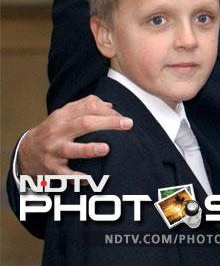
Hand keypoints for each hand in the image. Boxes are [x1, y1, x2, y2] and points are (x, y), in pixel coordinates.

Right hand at [17, 95, 132, 176]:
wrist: (26, 152)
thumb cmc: (53, 131)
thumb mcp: (65, 115)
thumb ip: (86, 106)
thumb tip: (111, 106)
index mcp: (63, 116)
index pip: (88, 106)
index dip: (108, 110)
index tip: (124, 118)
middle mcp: (58, 132)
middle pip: (84, 124)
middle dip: (107, 123)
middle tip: (127, 124)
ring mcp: (54, 150)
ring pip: (72, 149)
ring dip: (89, 149)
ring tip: (106, 148)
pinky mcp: (51, 168)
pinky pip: (64, 175)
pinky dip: (76, 178)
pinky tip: (89, 179)